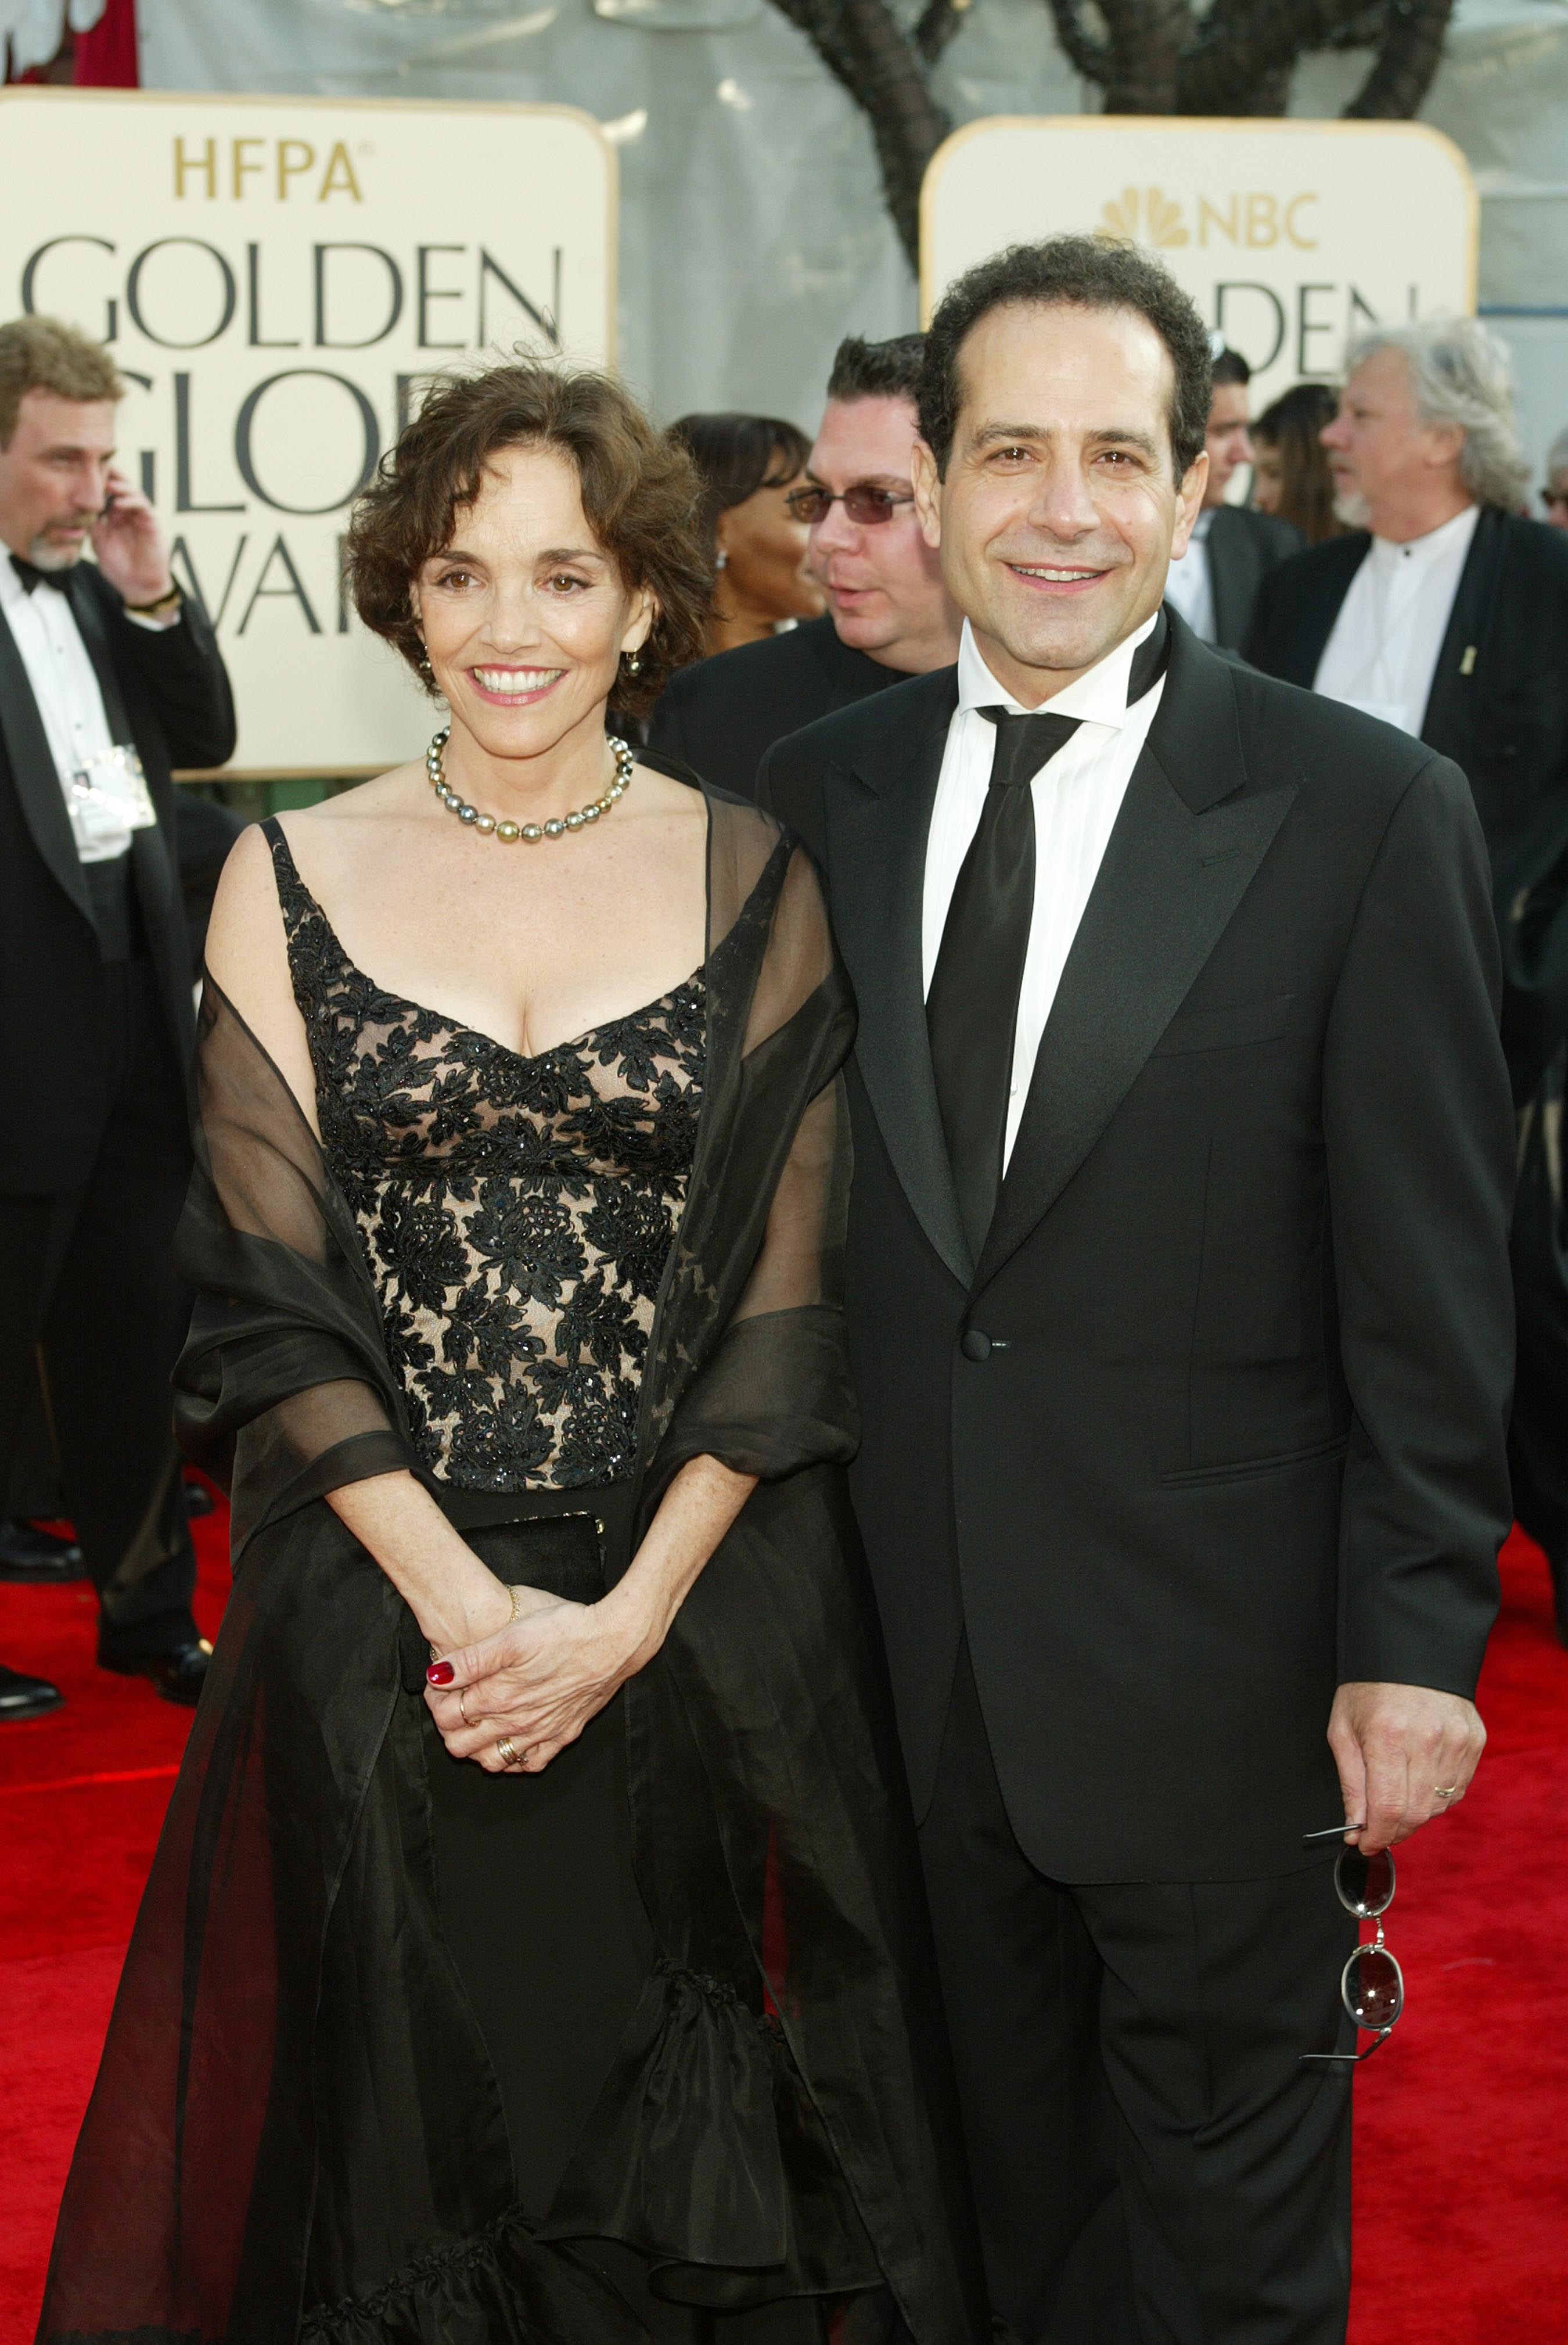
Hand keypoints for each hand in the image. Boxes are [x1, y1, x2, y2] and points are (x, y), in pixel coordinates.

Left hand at [91, 468, 175, 609]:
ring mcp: (140, 517)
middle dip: (109, 476)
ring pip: (132, 492)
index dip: (97, 482)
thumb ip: (92, 526)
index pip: (106, 493)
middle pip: (119, 487)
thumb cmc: (119, 568)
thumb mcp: (99, 544)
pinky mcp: (151, 523)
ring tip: (107, 484)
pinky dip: (131, 502)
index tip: (81, 474)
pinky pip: (143, 507)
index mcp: (114, 516)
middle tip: (96, 467)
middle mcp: (127, 513)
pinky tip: (118, 503)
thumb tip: (78, 508)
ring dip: (120, 486)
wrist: (139, 586)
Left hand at [423, 1585, 654, 1773]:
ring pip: (493, 1761)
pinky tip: (510, 1743)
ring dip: (476, 1747)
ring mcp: (542, 1733)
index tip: (439, 1686)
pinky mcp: (565, 1734)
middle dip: (449, 1727)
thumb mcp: (513, 1636)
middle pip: (462, 1746)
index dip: (435, 1702)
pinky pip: (530, 1763)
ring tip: (476, 1723)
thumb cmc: (566, 1631)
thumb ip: (471, 1659)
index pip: (447, 1717)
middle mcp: (518, 1723)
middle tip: (452, 1704)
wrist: (616, 1641)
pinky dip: (514, 1760)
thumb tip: (437, 1676)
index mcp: (500, 1696)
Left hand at [1327, 1680, 1484, 1852]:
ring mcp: (1457, 1741)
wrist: (1410, 1650)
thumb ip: (1351, 1782)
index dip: (1376, 1836)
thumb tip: (1356, 1826)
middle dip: (1393, 1831)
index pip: (1388, 1809)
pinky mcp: (1474, 1740)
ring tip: (1396, 1798)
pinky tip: (1419, 1783)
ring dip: (1415, 1815)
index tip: (1364, 1844)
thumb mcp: (1343, 1729)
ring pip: (1438, 1806)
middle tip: (1377, 1830)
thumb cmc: (1369, 1688)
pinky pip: (1457, 1789)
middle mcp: (1427, 1740)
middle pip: (1416, 1814)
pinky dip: (1436, 1797)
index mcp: (1388, 1736)